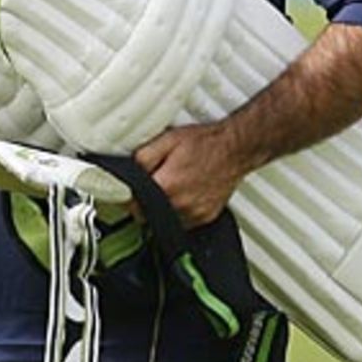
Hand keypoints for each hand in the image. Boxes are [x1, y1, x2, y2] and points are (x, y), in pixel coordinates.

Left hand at [134, 121, 256, 227]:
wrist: (234, 148)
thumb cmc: (204, 143)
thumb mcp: (166, 140)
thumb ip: (142, 158)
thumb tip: (126, 171)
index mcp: (167, 186)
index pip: (132, 205)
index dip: (128, 197)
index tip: (129, 191)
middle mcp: (181, 204)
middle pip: (146, 216)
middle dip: (142, 203)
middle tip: (149, 185)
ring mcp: (195, 214)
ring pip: (164, 221)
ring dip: (160, 209)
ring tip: (168, 188)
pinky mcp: (205, 217)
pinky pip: (182, 221)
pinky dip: (177, 211)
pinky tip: (181, 194)